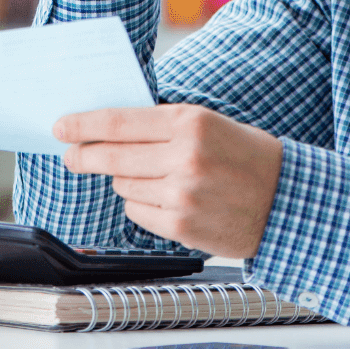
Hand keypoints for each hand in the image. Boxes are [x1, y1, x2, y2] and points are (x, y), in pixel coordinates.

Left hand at [56, 104, 282, 257]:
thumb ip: (163, 125)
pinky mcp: (182, 226)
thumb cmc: (247, 157)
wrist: (287, 201)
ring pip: (124, 184)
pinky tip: (167, 198)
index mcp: (190, 123)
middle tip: (71, 154)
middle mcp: (184, 158)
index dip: (84, 124)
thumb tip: (109, 128)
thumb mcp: (210, 124)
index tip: (62, 126)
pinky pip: (137, 211)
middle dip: (84, 155)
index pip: (120, 122)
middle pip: (112, 156)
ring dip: (127, 180)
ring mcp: (182, 195)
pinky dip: (142, 204)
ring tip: (155, 176)